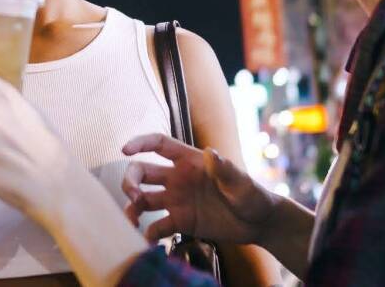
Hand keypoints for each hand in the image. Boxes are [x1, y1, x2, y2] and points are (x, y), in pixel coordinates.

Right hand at [121, 134, 277, 244]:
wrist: (259, 223)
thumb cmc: (253, 196)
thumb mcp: (242, 183)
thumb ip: (226, 170)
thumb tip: (211, 153)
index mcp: (190, 161)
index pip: (159, 144)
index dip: (140, 143)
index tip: (125, 149)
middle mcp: (178, 178)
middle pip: (143, 172)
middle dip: (130, 181)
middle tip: (133, 196)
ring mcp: (177, 200)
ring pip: (144, 199)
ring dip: (132, 207)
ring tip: (132, 221)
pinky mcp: (181, 222)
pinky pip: (158, 226)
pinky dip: (149, 234)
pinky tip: (148, 242)